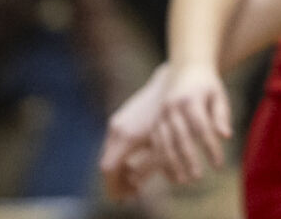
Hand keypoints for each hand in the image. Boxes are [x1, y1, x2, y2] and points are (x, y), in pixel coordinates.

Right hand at [101, 64, 170, 199]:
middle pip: (108, 164)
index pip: (109, 169)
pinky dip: (121, 158)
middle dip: (117, 181)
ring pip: (111, 154)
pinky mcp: (121, 119)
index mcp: (126, 136)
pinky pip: (116, 144)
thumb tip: (137, 183)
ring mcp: (117, 123)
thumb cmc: (172, 113)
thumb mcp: (164, 142)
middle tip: (130, 195)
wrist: (170, 80)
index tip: (124, 198)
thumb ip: (151, 164)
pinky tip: (134, 164)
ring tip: (133, 183)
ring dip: (119, 170)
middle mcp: (117, 130)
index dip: (115, 186)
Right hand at [151, 61, 232, 184]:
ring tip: (183, 180)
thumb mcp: (219, 95)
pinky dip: (161, 161)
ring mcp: (160, 115)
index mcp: (191, 99)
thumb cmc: (207, 85)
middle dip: (188, 159)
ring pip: (163, 143)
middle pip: (180, 137)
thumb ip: (221, 115)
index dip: (210, 147)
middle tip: (197, 177)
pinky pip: (155, 144)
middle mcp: (172, 108)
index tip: (218, 164)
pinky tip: (171, 175)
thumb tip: (226, 136)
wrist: (185, 69)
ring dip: (172, 164)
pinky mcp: (154, 122)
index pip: (202, 127)